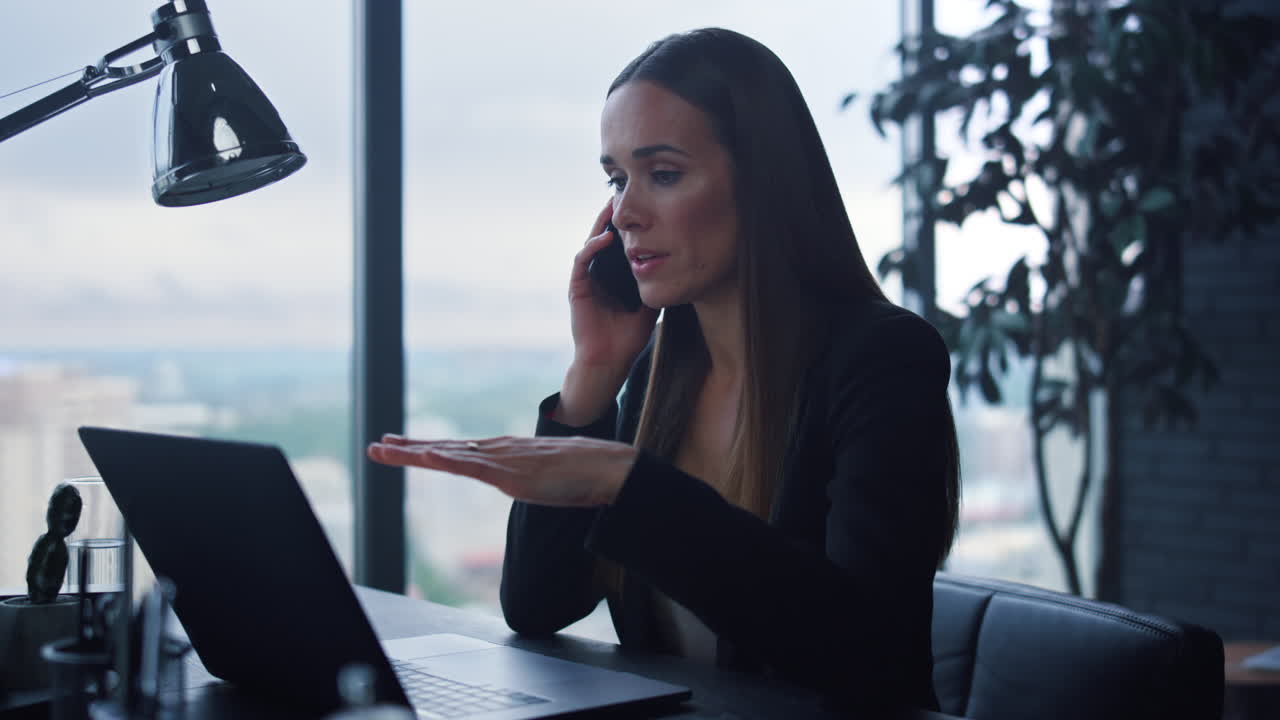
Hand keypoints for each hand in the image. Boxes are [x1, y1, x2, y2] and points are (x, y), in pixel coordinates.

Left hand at [367, 433, 638, 506]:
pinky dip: (444, 460)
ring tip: (382, 449)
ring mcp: (502, 460)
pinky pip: (470, 467)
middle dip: (408, 447)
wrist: (609, 468)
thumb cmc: (585, 474)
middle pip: (445, 448)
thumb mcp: (548, 477)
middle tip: (376, 445)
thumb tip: (529, 483)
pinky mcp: (510, 473)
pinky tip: (424, 456)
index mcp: (506, 453)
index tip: (403, 446)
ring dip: (413, 452)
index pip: (459, 450)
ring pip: (448, 454)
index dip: (429, 448)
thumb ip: (531, 478)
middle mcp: (498, 451)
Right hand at [568, 200, 658, 370]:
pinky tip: (605, 237)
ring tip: (611, 206)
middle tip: (622, 194)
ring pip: (591, 243)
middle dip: (611, 217)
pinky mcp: (577, 288)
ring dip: (600, 224)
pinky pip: (582, 261)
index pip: (620, 245)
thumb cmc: (628, 338)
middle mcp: (599, 274)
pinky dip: (592, 247)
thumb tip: (678, 268)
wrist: (610, 361)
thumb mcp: (650, 305)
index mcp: (614, 277)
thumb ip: (657, 286)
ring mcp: (587, 280)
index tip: (641, 207)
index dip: (628, 227)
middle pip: (603, 238)